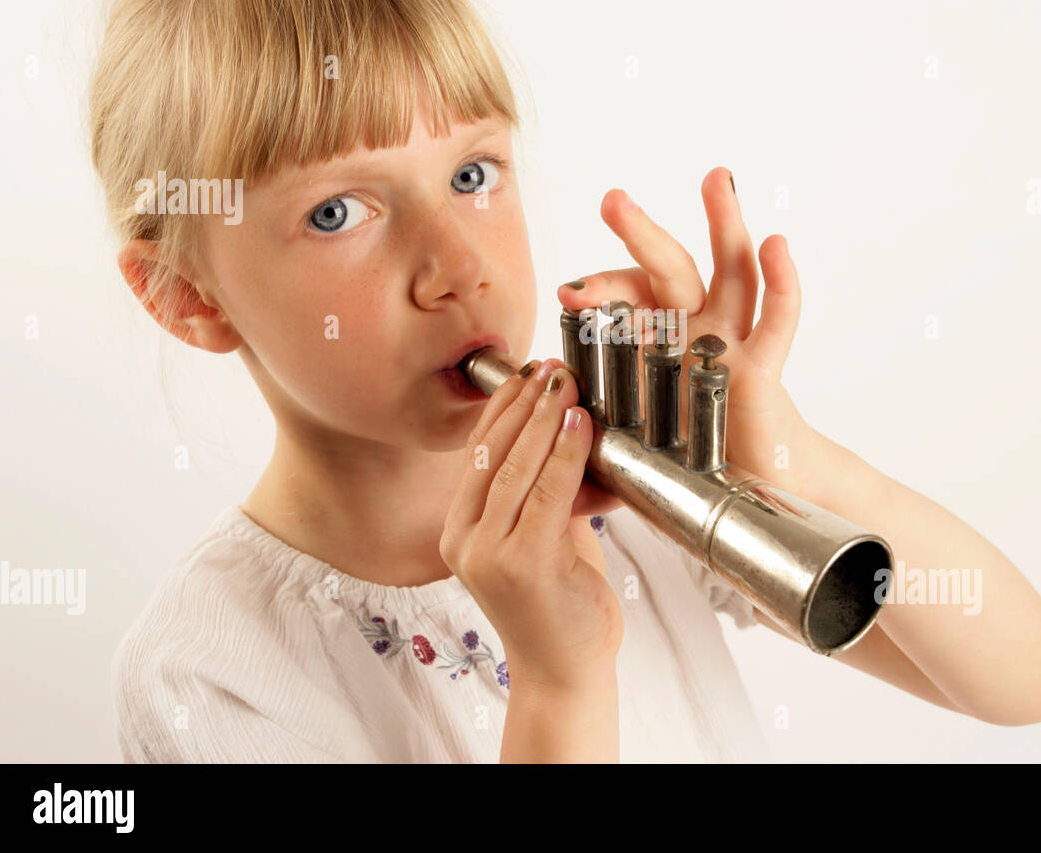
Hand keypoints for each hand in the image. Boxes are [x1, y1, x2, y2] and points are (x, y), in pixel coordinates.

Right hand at [441, 359, 623, 690]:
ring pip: (516, 467)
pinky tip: (580, 426)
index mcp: (460, 531)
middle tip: (552, 368)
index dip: (502, 407)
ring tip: (565, 384)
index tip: (527, 374)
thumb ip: (546, 492)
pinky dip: (566, 454)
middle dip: (525, 403)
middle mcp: (465, 541)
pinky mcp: (524, 564)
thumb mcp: (545, 536)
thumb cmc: (558, 605)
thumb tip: (571, 436)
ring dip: (545, 419)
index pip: (477, 453)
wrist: (565, 672)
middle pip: (492, 453)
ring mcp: (490, 554)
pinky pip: (548, 493)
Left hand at [557, 167, 817, 491]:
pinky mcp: (764, 367)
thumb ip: (594, 414)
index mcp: (658, 338)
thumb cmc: (687, 455)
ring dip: (725, 224)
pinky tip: (776, 245)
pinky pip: (777, 321)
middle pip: (672, 268)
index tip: (567, 293)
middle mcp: (696, 328)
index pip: (628, 296)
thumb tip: (545, 403)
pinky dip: (781, 284)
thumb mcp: (628, 433)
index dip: (600, 289)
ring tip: (716, 178)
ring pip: (733, 272)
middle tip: (613, 200)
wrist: (749, 483)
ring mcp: (733, 340)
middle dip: (642, 233)